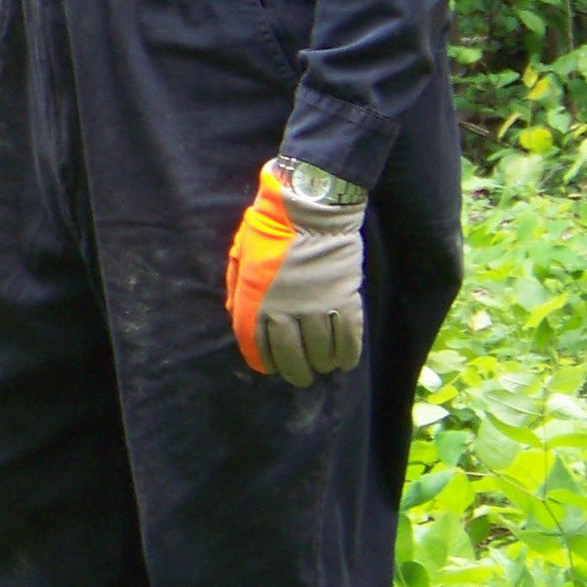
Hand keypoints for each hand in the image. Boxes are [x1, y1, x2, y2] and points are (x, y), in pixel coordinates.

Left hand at [224, 159, 365, 386]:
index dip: (264, 361)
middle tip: (301, 377)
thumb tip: (238, 315)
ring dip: (322, 364)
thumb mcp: (241, 257)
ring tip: (324, 367)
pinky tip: (345, 361)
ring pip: (320, 352)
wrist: (309, 210)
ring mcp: (315, 307)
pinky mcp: (344, 300)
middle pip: (290, 356)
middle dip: (295, 372)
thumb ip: (238, 288)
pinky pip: (348, 337)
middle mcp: (284, 310)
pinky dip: (348, 353)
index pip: (255, 345)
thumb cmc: (270, 229)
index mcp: (254, 301)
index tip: (271, 368)